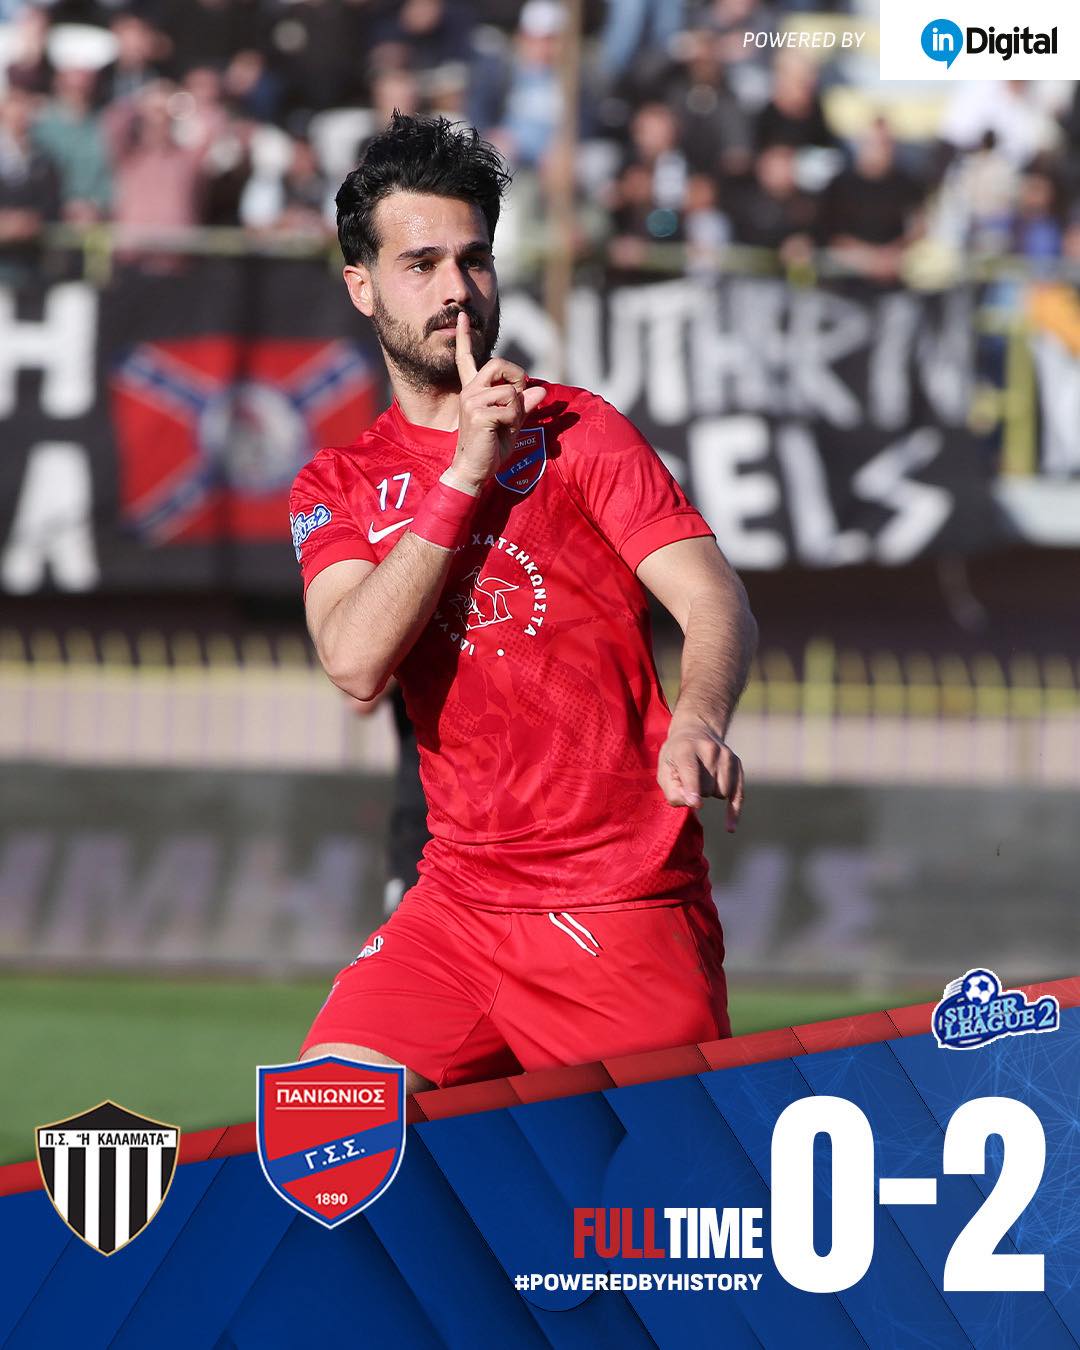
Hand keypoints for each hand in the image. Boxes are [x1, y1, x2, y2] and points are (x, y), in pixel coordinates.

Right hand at [450, 311, 544, 492]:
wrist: (474, 471)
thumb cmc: (490, 449)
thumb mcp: (512, 424)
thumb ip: (524, 405)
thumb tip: (540, 389)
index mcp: (474, 391)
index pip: (466, 359)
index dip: (465, 338)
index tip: (463, 317)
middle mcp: (469, 391)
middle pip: (498, 365)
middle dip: (517, 378)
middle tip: (517, 401)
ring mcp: (471, 401)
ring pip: (510, 391)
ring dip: (517, 410)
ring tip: (505, 426)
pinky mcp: (478, 413)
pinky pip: (511, 408)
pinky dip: (514, 421)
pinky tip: (500, 433)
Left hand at [656, 714, 744, 831]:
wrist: (696, 730)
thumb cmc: (676, 755)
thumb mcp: (664, 768)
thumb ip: (672, 788)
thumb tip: (692, 804)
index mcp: (686, 749)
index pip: (691, 770)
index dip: (692, 788)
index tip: (695, 803)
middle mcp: (709, 750)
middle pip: (706, 788)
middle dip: (698, 792)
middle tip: (690, 780)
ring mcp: (726, 755)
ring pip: (722, 792)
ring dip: (712, 793)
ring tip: (704, 779)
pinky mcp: (737, 763)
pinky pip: (738, 794)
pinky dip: (734, 811)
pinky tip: (730, 826)